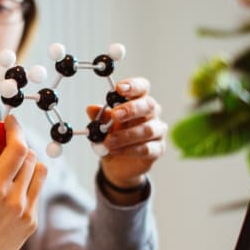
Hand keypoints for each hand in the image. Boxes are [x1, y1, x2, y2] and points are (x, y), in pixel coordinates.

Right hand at [0, 115, 47, 249]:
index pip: (17, 149)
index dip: (15, 129)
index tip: (9, 120)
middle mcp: (14, 202)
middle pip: (31, 157)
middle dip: (18, 144)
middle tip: (1, 143)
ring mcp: (26, 214)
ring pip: (40, 172)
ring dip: (26, 161)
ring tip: (5, 166)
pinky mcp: (32, 224)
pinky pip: (36, 191)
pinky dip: (25, 182)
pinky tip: (7, 188)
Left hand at [87, 77, 166, 204]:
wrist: (117, 163)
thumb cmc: (113, 137)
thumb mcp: (102, 126)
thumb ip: (99, 117)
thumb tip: (91, 108)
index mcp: (139, 101)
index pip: (142, 88)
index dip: (133, 86)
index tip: (119, 88)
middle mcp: (151, 114)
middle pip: (148, 105)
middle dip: (131, 109)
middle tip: (115, 115)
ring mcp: (157, 131)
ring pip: (147, 129)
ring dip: (125, 135)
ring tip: (108, 141)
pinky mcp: (157, 149)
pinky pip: (147, 148)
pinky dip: (129, 150)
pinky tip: (115, 151)